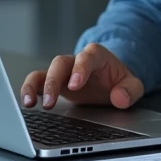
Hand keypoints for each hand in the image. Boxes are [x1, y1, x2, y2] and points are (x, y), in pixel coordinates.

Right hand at [20, 43, 144, 109]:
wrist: (111, 80)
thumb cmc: (119, 80)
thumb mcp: (133, 84)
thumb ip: (130, 90)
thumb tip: (119, 98)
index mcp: (96, 56)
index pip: (86, 58)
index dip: (79, 69)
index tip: (75, 85)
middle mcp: (76, 61)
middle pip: (60, 63)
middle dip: (53, 81)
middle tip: (51, 100)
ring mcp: (63, 72)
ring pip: (43, 72)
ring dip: (34, 86)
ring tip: (30, 103)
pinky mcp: (53, 83)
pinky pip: (36, 83)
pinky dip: (29, 91)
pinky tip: (27, 104)